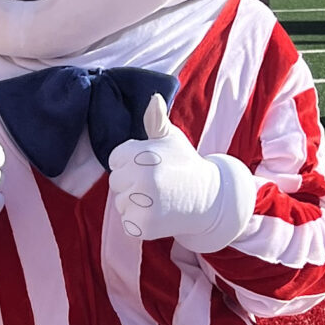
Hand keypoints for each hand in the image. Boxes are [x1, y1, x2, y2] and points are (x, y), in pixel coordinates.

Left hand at [107, 95, 255, 253]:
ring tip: (160, 200)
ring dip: (135, 204)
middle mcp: (143, 177)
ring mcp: (143, 203)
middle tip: (159, 185)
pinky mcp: (144, 225)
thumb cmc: (185, 165)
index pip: (115, 160)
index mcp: (143, 153)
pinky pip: (127, 223)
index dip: (132, 164)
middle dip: (132, 184)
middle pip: (116, 182)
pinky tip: (159, 215)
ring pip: (120, 203)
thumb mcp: (171, 140)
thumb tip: (153, 98)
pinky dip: (139, 222)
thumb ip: (156, 120)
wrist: (209, 200)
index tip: (152, 167)